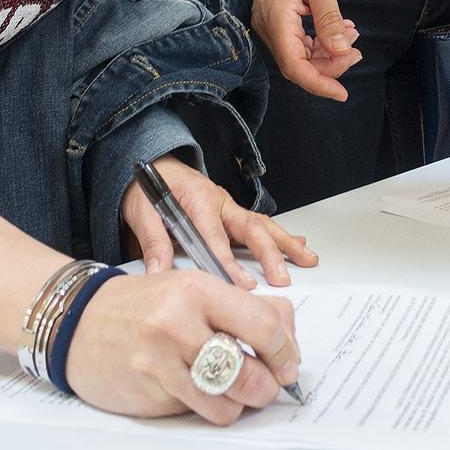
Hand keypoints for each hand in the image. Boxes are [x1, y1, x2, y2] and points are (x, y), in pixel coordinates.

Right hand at [66, 268, 299, 424]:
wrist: (77, 321)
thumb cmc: (140, 305)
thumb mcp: (191, 287)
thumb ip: (239, 307)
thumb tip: (286, 339)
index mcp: (197, 290)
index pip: (265, 324)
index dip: (286, 350)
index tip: (288, 361)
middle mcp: (178, 324)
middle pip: (252, 373)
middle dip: (269, 386)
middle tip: (268, 384)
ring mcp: (160, 363)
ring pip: (227, 404)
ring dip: (240, 404)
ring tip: (234, 391)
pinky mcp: (149, 394)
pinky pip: (197, 412)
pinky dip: (208, 408)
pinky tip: (199, 392)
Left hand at [120, 155, 316, 286]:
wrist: (151, 165)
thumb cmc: (146, 188)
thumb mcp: (141, 211)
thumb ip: (153, 242)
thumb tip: (158, 274)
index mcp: (197, 200)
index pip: (215, 236)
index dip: (229, 263)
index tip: (242, 285)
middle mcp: (219, 201)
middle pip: (250, 227)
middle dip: (269, 254)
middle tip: (281, 278)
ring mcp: (228, 206)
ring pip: (262, 225)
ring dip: (286, 243)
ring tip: (308, 259)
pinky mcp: (231, 212)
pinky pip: (259, 223)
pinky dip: (280, 234)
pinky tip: (298, 244)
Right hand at [244, 0, 359, 101]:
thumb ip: (329, 19)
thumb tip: (341, 51)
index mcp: (276, 20)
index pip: (295, 67)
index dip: (319, 84)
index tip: (342, 93)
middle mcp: (268, 28)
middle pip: (299, 64)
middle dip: (330, 65)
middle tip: (357, 49)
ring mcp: (269, 26)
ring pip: (299, 55)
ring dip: (327, 52)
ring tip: (352, 35)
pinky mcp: (276, 21)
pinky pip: (298, 41)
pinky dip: (320, 41)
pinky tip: (339, 28)